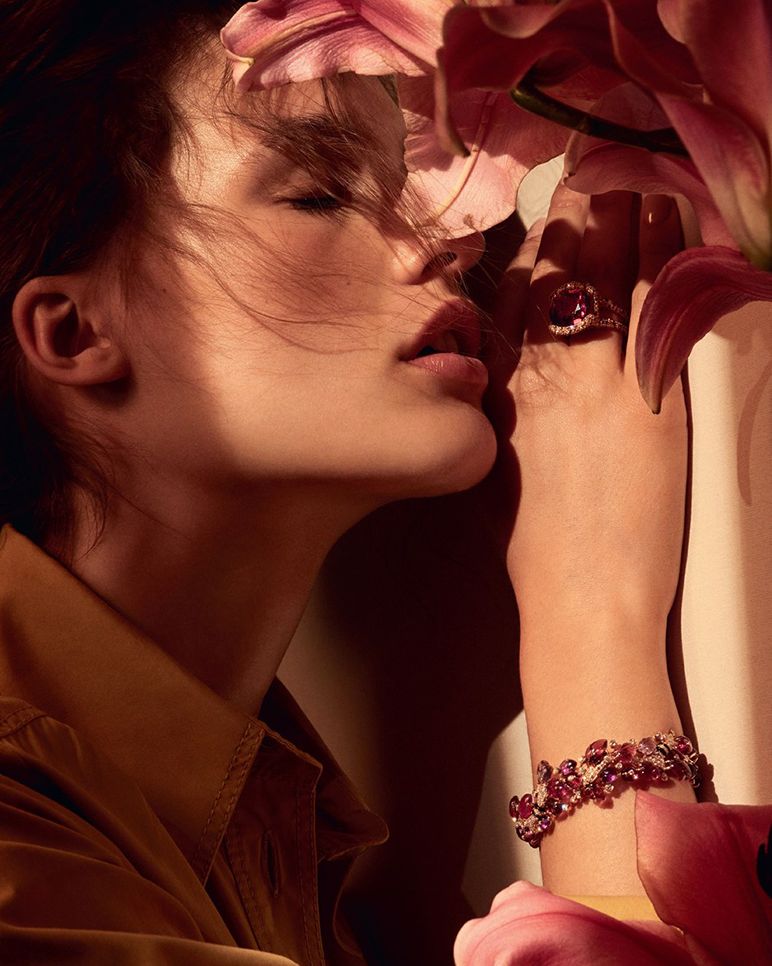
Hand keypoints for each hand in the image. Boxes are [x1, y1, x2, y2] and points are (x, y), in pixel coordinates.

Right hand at [481, 185, 687, 629]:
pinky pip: (658, 311)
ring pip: (607, 280)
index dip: (528, 249)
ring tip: (634, 178)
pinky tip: (671, 221)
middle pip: (557, 274)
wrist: (582, 598)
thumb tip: (498, 384)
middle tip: (588, 172)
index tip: (540, 216)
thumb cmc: (534, 552)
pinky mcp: (652, 401)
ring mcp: (599, 385)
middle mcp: (544, 377)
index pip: (508, 299)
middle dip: (574, 216)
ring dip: (622, 219)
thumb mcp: (490, 475)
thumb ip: (491, 416)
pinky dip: (666, 259)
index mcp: (499, 394)